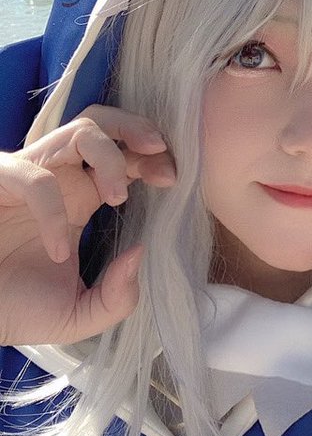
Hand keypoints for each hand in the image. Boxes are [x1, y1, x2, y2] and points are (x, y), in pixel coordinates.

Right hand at [0, 106, 175, 346]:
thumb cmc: (14, 309)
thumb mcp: (80, 314)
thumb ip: (117, 297)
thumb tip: (141, 255)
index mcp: (79, 198)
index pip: (121, 154)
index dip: (150, 158)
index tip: (173, 178)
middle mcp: (57, 179)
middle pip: (100, 121)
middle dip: (135, 128)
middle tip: (159, 155)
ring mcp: (26, 176)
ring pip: (76, 131)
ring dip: (108, 157)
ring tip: (118, 198)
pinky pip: (34, 178)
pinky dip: (53, 210)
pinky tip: (57, 250)